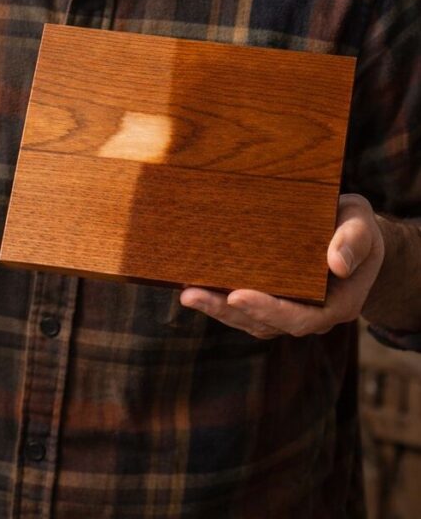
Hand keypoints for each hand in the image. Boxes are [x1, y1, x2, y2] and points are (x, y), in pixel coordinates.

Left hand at [179, 193, 384, 338]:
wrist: (353, 235)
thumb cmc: (357, 227)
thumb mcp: (362, 226)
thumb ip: (353, 241)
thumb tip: (337, 264)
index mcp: (336, 305)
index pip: (300, 318)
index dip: (267, 309)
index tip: (237, 295)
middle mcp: (311, 316)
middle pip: (265, 323)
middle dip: (227, 310)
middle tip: (192, 294)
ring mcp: (291, 311)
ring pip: (250, 319)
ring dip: (216, 308)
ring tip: (186, 293)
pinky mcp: (274, 301)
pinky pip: (245, 307)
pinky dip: (220, 300)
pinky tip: (195, 286)